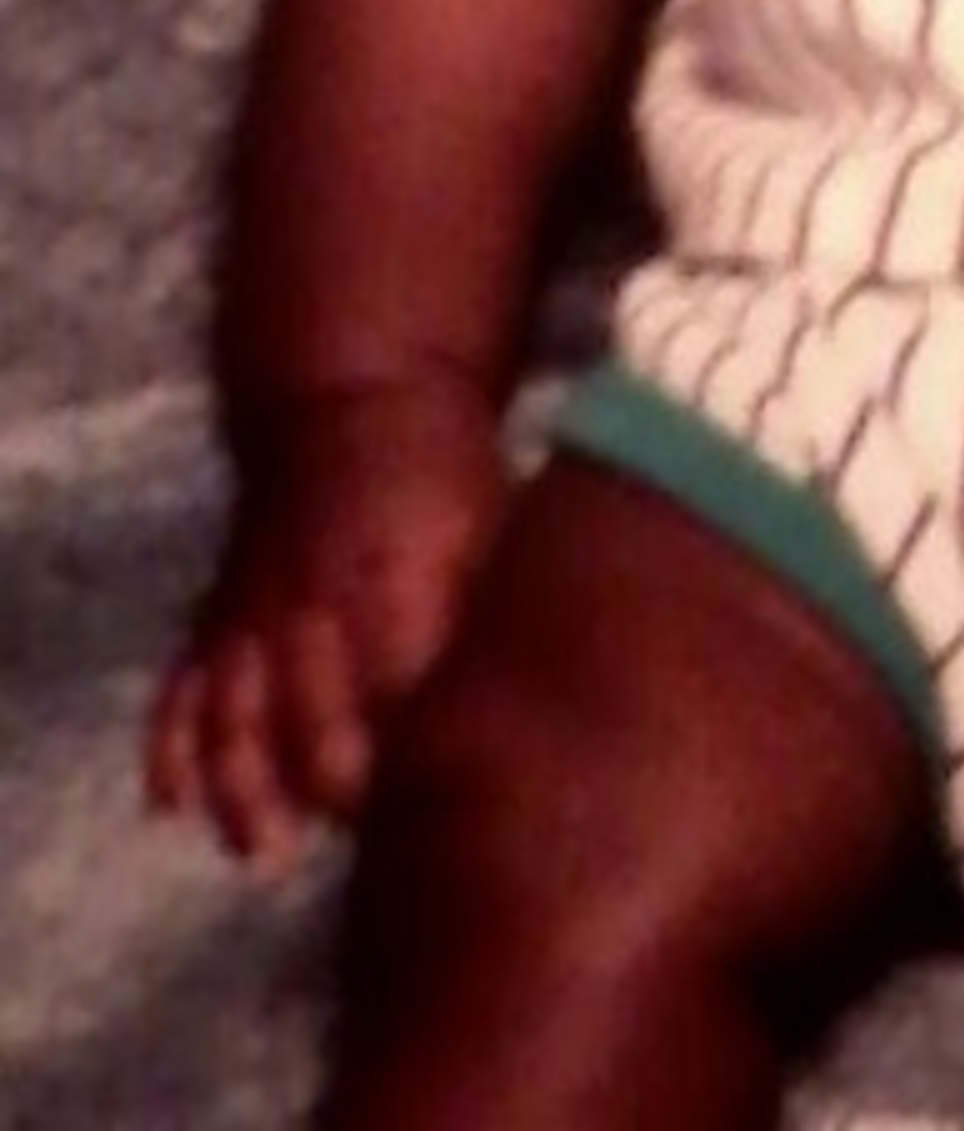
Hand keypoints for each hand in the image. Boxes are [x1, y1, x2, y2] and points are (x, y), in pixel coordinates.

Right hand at [145, 375, 511, 867]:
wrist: (353, 403)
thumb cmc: (448, 477)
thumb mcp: (491, 530)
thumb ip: (481, 621)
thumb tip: (501, 708)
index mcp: (393, 582)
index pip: (395, 697)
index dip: (408, 755)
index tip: (429, 798)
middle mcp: (309, 605)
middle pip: (305, 722)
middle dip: (329, 789)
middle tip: (361, 834)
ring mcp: (250, 611)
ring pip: (231, 718)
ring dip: (241, 791)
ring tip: (261, 853)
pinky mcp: (214, 613)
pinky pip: (178, 688)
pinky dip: (169, 748)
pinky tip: (170, 805)